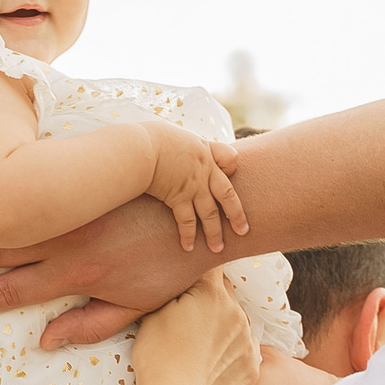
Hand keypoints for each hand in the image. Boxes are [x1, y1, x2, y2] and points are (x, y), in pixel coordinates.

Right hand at [0, 195, 214, 349]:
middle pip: (1, 250)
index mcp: (77, 277)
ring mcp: (75, 213)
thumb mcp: (134, 308)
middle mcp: (70, 245)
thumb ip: (87, 324)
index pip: (14, 291)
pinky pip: (35, 185)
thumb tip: (42, 340)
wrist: (203, 218)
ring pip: (12, 216)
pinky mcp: (86, 188)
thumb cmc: (171, 269)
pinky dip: (2, 185)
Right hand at [130, 272, 260, 384]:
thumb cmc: (159, 358)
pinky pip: (242, 349)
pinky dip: (229, 352)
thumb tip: (180, 282)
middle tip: (186, 315)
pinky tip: (208, 364)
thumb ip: (172, 291)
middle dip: (209, 298)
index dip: (198, 269)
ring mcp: (248, 342)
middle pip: (225, 293)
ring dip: (221, 325)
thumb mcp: (154, 313)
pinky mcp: (253, 367)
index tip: (189, 276)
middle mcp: (238, 313)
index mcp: (213, 294)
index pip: (212, 266)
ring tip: (196, 345)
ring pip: (235, 322)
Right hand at [142, 123, 245, 252]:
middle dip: (236, 215)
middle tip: (243, 231)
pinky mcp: (178, 198)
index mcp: (205, 151)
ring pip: (210, 214)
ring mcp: (193, 186)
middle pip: (227, 195)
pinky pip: (187, 221)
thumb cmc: (149, 138)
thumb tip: (171, 148)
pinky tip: (188, 247)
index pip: (231, 159)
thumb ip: (179, 145)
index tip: (230, 173)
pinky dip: (188, 235)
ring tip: (218, 248)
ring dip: (214, 233)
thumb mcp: (172, 135)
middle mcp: (204, 171)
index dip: (232, 168)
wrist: (141, 148)